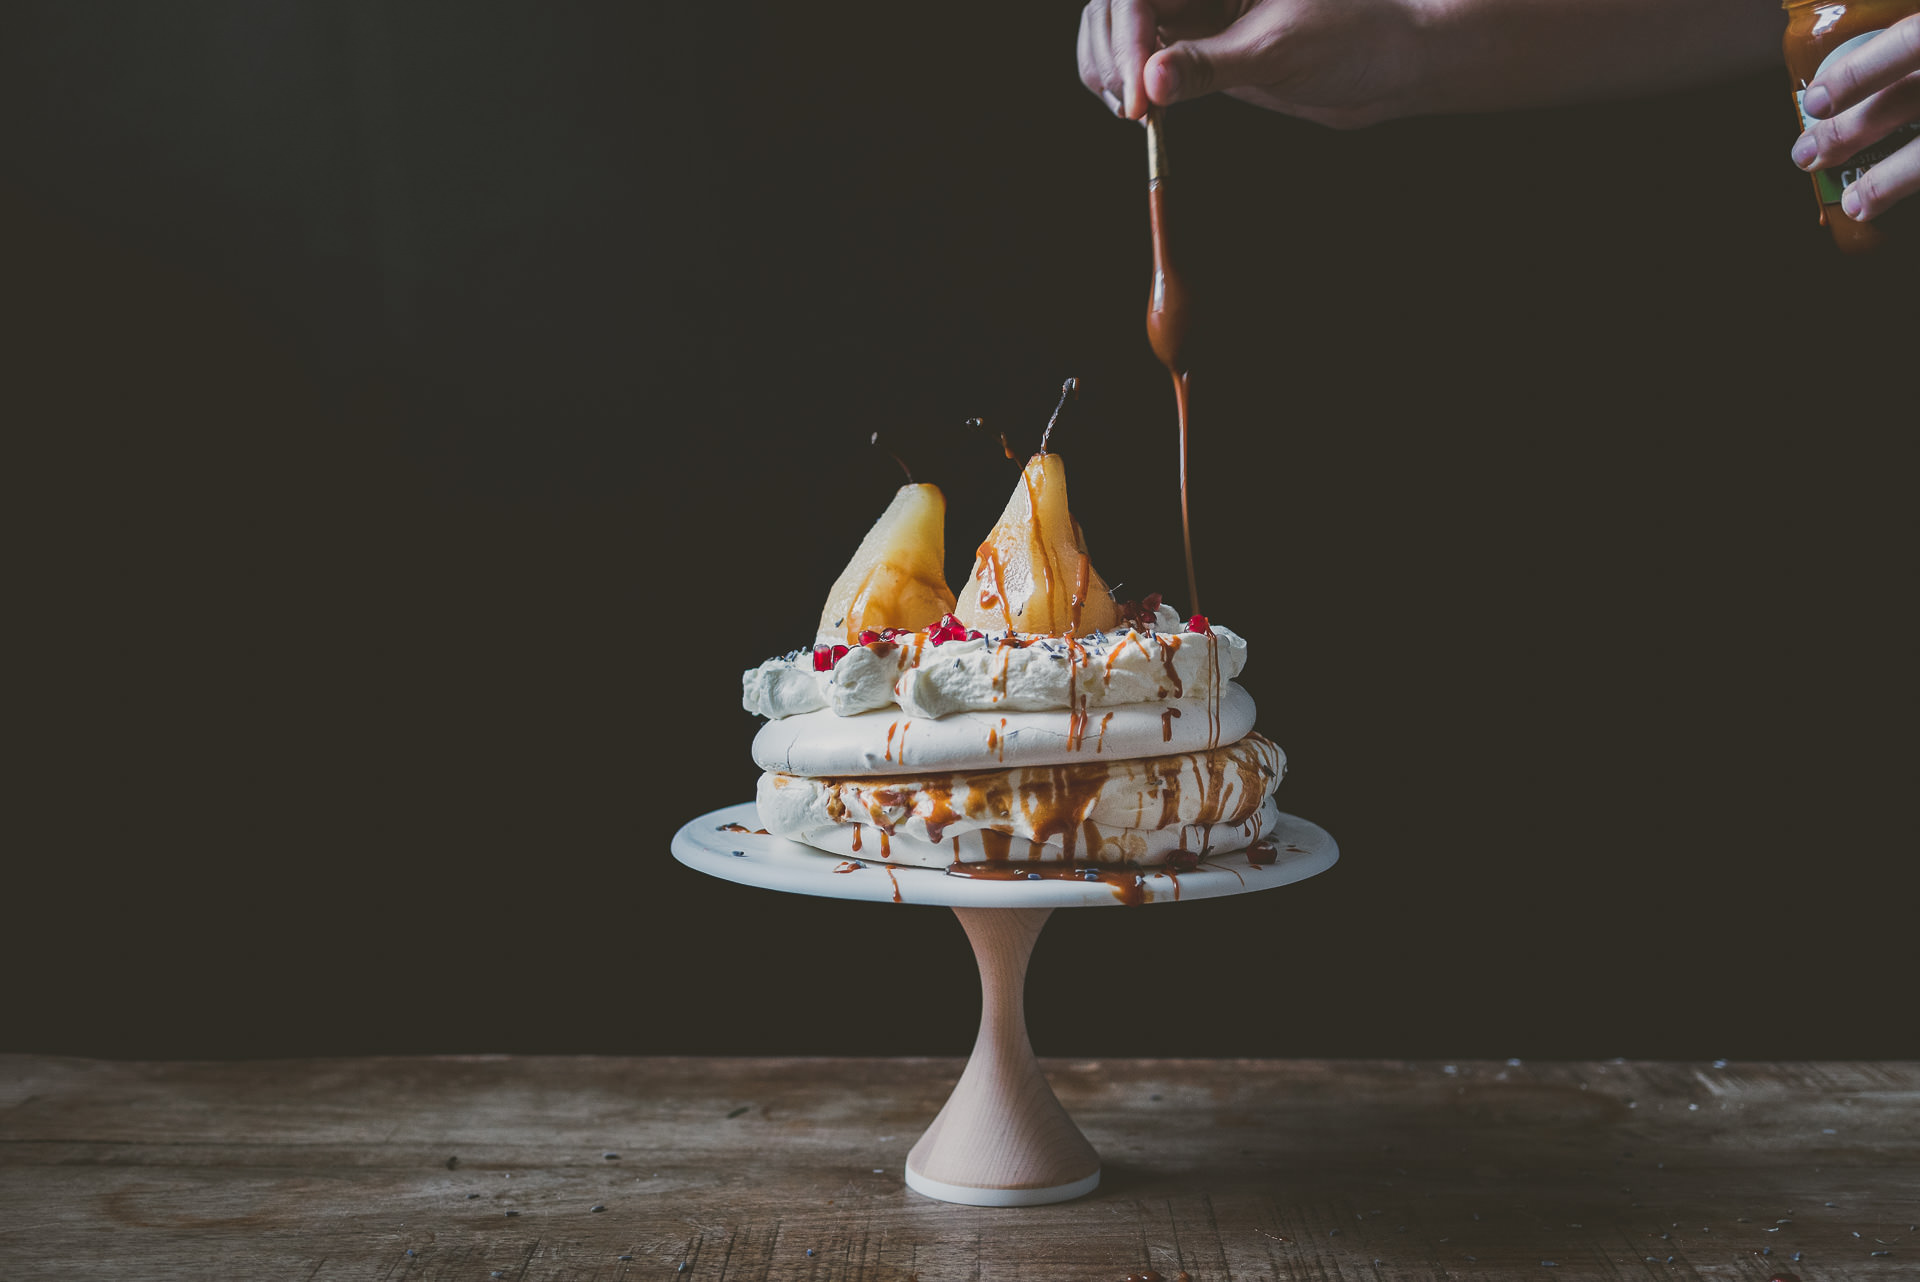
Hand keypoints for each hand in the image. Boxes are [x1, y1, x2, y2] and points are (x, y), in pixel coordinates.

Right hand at [1075, 0, 1429, 129]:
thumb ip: (1210, 65)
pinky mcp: (1194, 47)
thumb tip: (1150, 82)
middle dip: (1110, 55)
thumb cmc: (1353, 37)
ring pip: (1115, 30)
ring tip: (1134, 113)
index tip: (1138, 90)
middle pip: (1114, 7)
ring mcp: (1192, 13)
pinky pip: (1137, 60)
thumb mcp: (1277, 51)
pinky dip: (1125, 83)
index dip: (1127, 34)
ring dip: (1108, 70)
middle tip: (1132, 110)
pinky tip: (1142, 112)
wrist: (1387, 66)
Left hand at [1791, 15, 1919, 222]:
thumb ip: (1899, 43)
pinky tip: (1891, 211)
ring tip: (1855, 204)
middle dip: (1851, 132)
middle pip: (1908, 100)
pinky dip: (1912, 189)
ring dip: (1888, 181)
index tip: (1813, 102)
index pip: (1912, 41)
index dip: (1859, 73)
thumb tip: (1832, 74)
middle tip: (1806, 156)